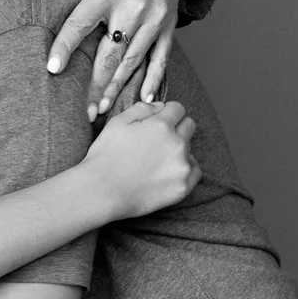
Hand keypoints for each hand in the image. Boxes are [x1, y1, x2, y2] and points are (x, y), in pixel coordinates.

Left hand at [13, 0, 182, 115]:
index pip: (82, 21)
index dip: (66, 45)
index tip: (52, 69)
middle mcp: (134, 4)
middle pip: (111, 50)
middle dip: (97, 83)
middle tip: (84, 111)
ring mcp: (155, 17)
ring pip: (134, 59)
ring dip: (119, 87)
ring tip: (103, 110)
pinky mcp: (169, 26)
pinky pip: (162, 57)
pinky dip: (154, 79)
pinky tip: (144, 101)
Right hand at [80, 99, 199, 220]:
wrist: (102, 192)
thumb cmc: (105, 156)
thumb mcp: (117, 122)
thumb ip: (142, 108)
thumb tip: (160, 106)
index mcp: (161, 125)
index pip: (178, 108)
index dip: (167, 112)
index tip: (158, 121)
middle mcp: (177, 143)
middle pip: (189, 125)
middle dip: (176, 128)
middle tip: (157, 140)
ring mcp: (182, 166)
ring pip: (190, 148)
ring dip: (178, 149)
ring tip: (156, 159)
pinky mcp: (183, 186)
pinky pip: (195, 170)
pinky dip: (185, 168)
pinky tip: (167, 171)